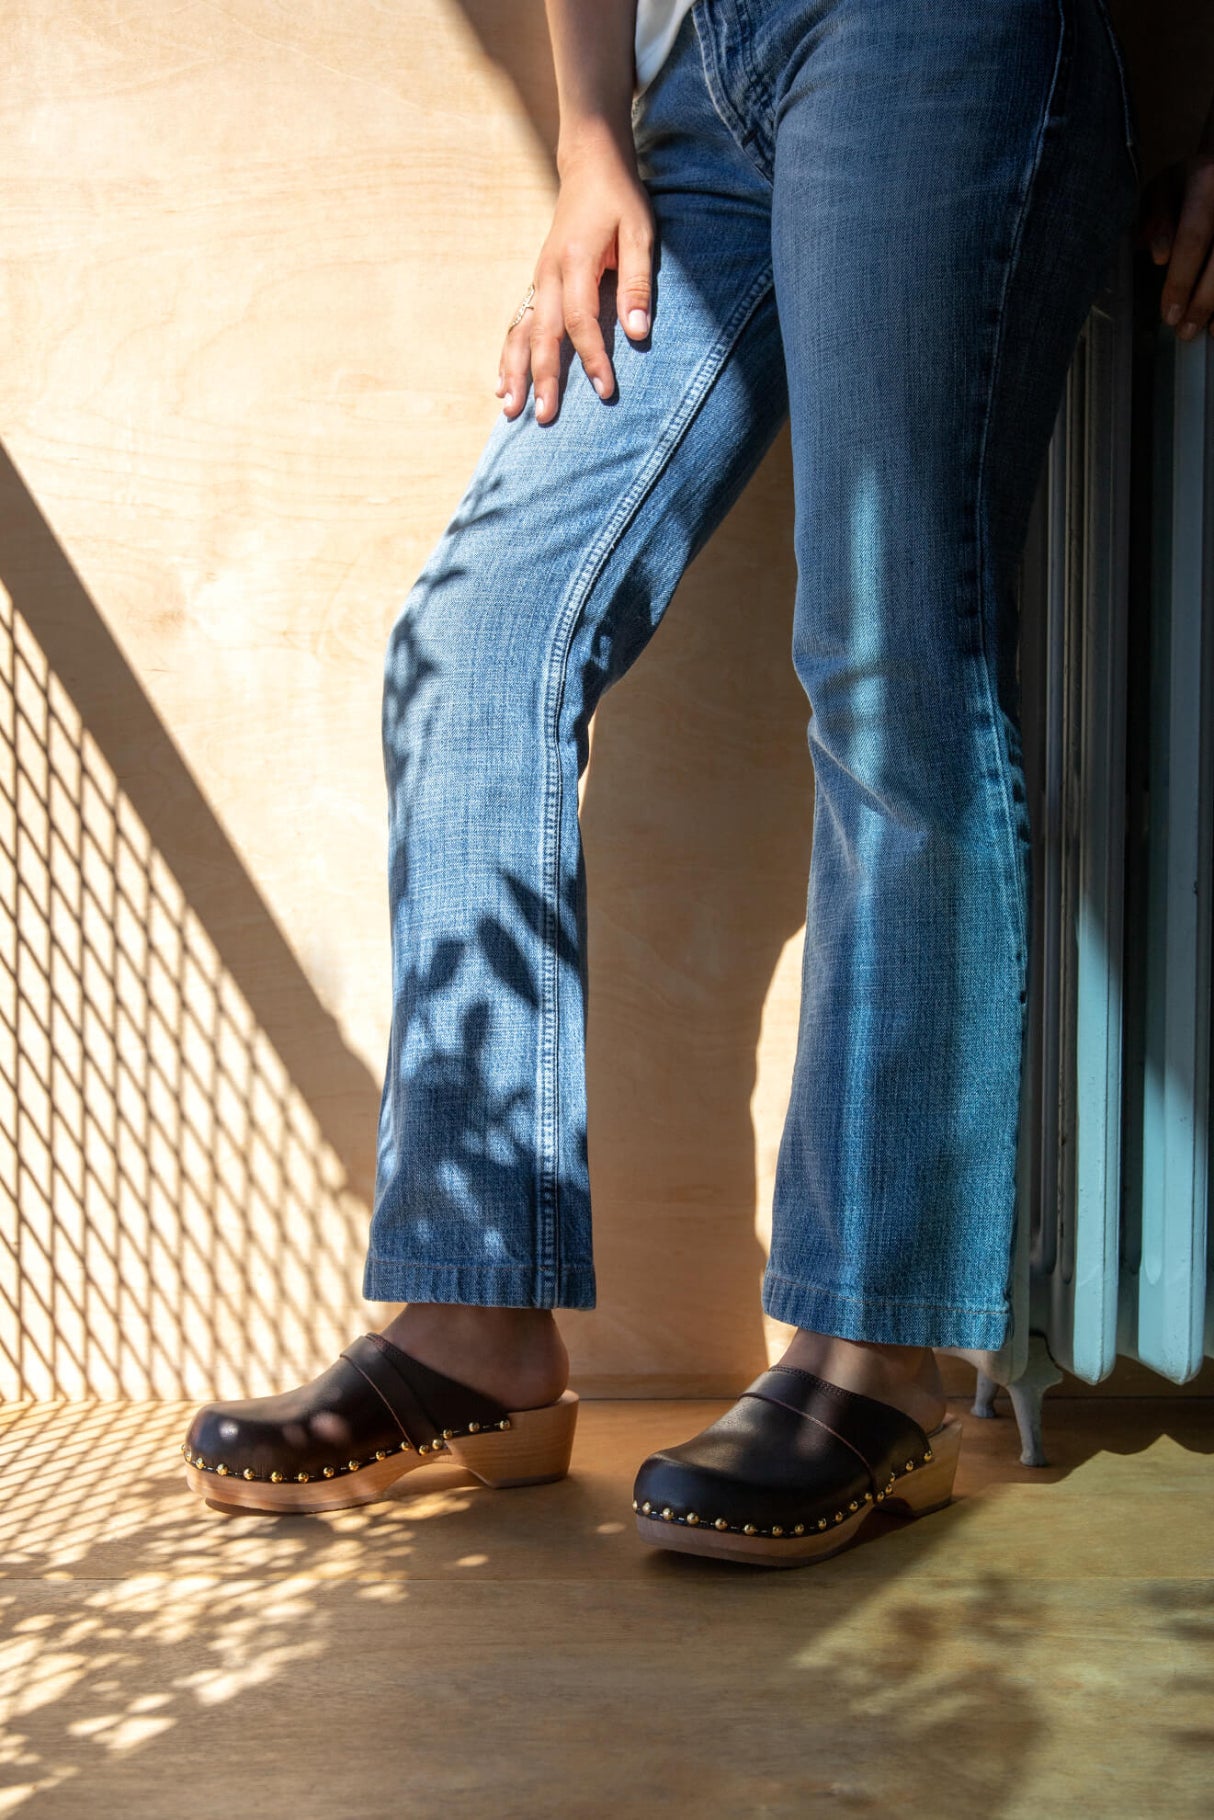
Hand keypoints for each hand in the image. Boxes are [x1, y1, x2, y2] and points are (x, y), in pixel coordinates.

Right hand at [495, 130, 654, 425]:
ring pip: (520, 332)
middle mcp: (549, 273)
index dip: (593, 357)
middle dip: (543, 378)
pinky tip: (503, 385)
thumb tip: (639, 331)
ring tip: (511, 410)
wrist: (590, 164)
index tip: (605, 390)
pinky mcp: (537, 284)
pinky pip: (517, 325)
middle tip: (545, 417)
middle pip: (542, 334)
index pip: (581, 320)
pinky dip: (508, 356)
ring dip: (515, 373)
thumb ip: (636, 282)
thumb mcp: (640, 233)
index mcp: (575, 261)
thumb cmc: (620, 199)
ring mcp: (538, 279)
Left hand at [1139, 93, 1213, 339]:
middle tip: (1185, 331)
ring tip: (1211, 332)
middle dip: (1204, 301)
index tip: (1169, 314)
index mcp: (1207, 179)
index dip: (1181, 280)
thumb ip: (1157, 217)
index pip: (1194, 238)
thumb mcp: (1168, 186)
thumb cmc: (1193, 179)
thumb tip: (1158, 256)